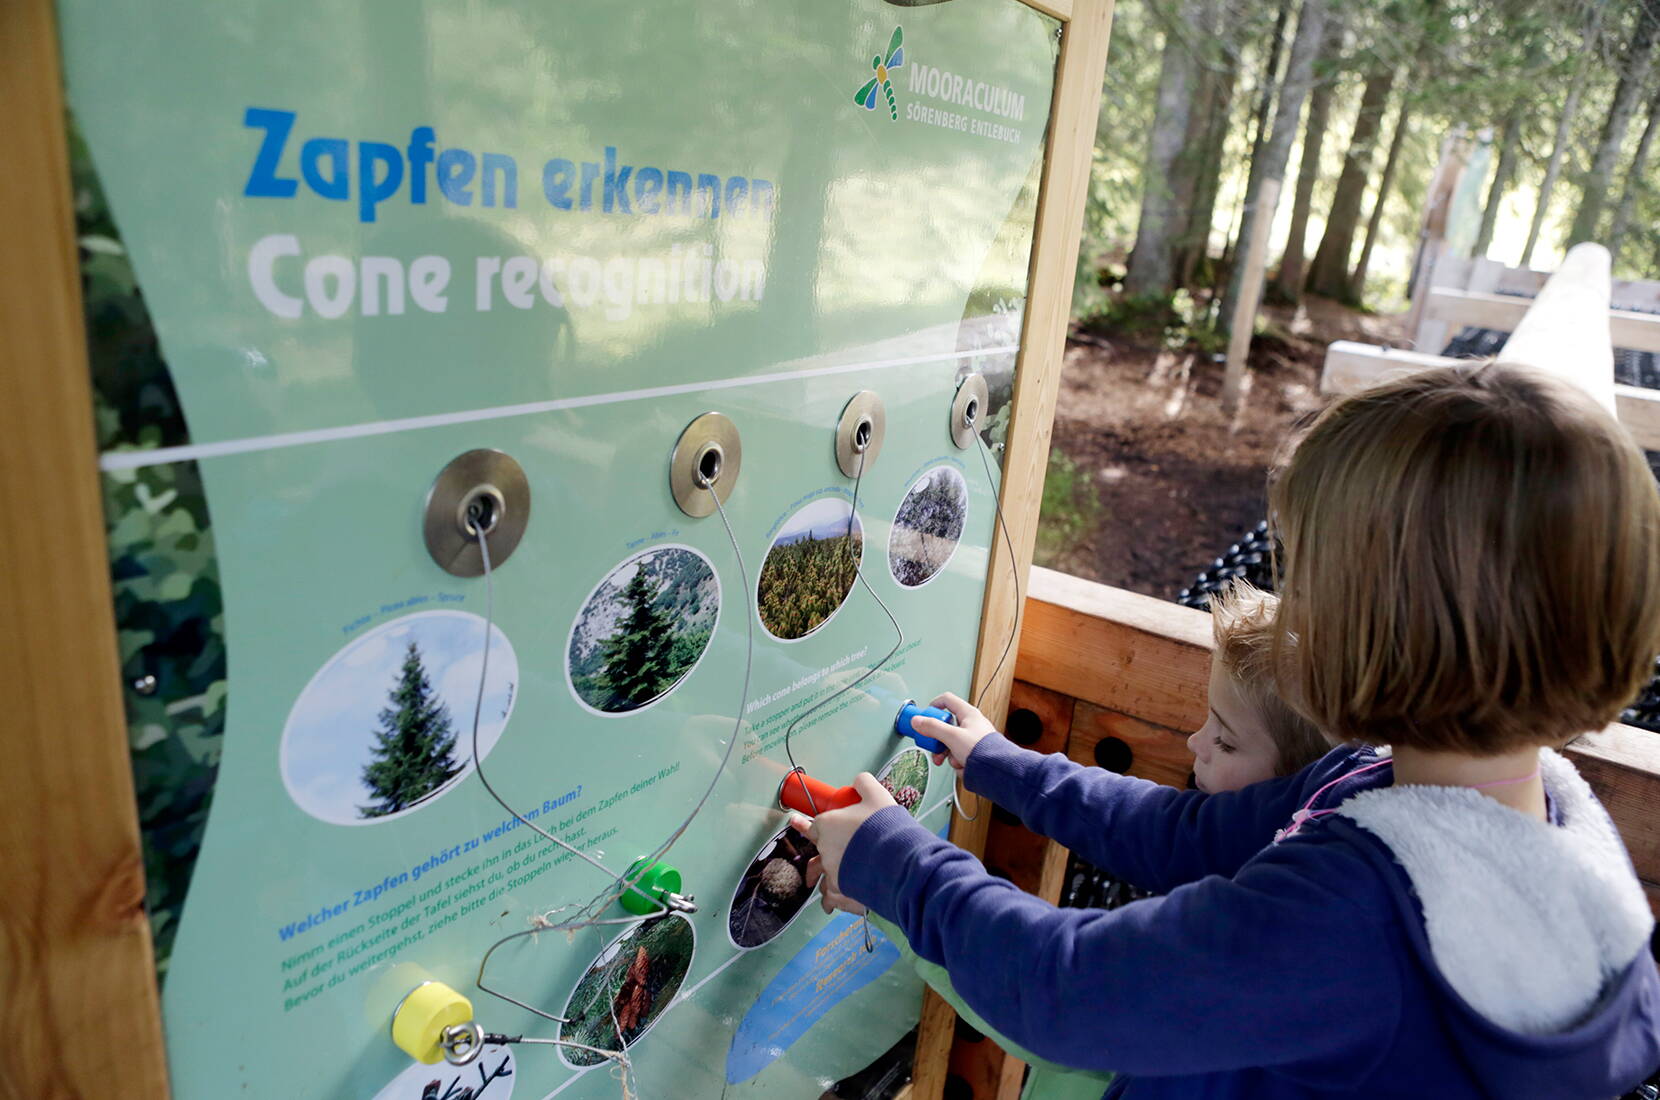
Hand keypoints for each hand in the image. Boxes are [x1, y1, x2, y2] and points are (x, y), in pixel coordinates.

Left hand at [788, 773, 894, 908]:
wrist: (899, 860)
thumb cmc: (886, 827)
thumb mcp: (877, 795)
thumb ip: (864, 784)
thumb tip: (859, 781)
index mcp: (828, 824)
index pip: (811, 824)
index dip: (805, 823)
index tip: (795, 821)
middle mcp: (825, 849)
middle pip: (819, 849)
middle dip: (824, 850)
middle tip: (833, 851)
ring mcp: (832, 871)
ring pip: (824, 874)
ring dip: (828, 874)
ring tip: (837, 877)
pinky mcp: (841, 891)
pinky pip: (831, 895)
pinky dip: (833, 898)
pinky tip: (836, 901)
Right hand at [914, 691, 996, 771]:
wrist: (998, 771)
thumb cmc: (982, 750)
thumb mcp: (952, 736)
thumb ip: (932, 728)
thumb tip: (917, 721)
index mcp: (968, 714)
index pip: (946, 700)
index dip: (933, 706)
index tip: (924, 717)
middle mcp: (971, 724)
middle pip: (945, 726)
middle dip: (937, 739)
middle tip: (933, 745)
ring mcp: (972, 739)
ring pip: (950, 742)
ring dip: (946, 753)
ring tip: (949, 759)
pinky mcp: (973, 753)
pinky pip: (958, 754)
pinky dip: (957, 761)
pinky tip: (962, 765)